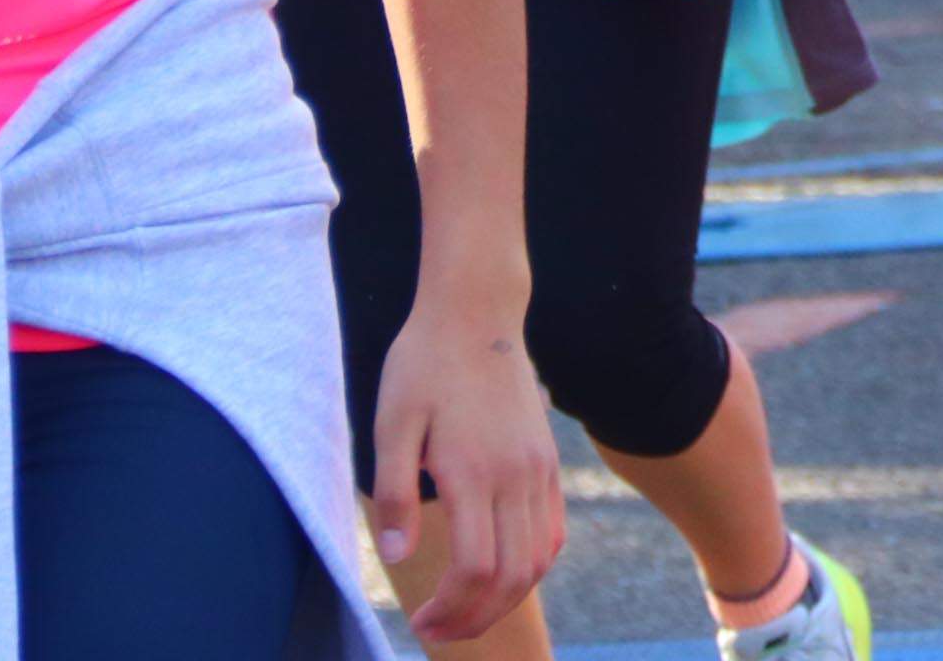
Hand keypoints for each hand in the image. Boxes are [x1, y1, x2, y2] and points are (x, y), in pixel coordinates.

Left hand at [369, 293, 564, 640]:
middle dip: (475, 619)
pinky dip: (531, 568)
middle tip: (437, 631)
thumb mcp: (391, 422)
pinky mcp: (547, 461)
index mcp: (474, 472)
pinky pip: (552, 533)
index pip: (475, 569)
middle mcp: (516, 477)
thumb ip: (396, 491)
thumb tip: (397, 553)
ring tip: (465, 613)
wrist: (476, 313)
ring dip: (504, 601)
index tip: (418, 620)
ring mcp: (539, 469)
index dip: (449, 610)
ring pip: (537, 562)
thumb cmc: (424, 364)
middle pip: (512, 578)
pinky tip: (501, 576)